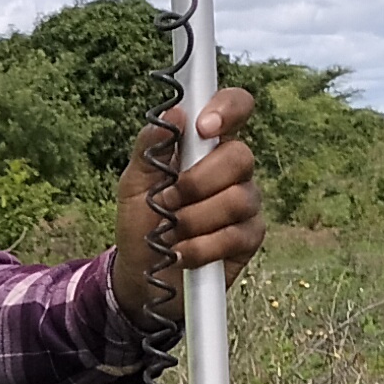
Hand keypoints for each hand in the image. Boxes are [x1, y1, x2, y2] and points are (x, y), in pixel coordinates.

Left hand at [110, 83, 262, 329]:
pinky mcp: (249, 238)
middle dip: (197, 182)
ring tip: (170, 232)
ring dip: (193, 219)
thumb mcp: (134, 183)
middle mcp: (233, 170)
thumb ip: (149, 146)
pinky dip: (201, 247)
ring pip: (237, 199)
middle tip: (168, 200)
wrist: (142, 276)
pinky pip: (234, 236)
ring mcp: (245, 203)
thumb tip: (173, 113)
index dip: (228, 109)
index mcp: (207, 145)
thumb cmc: (142, 222)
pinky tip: (182, 253)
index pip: (235, 107)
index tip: (202, 128)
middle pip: (240, 157)